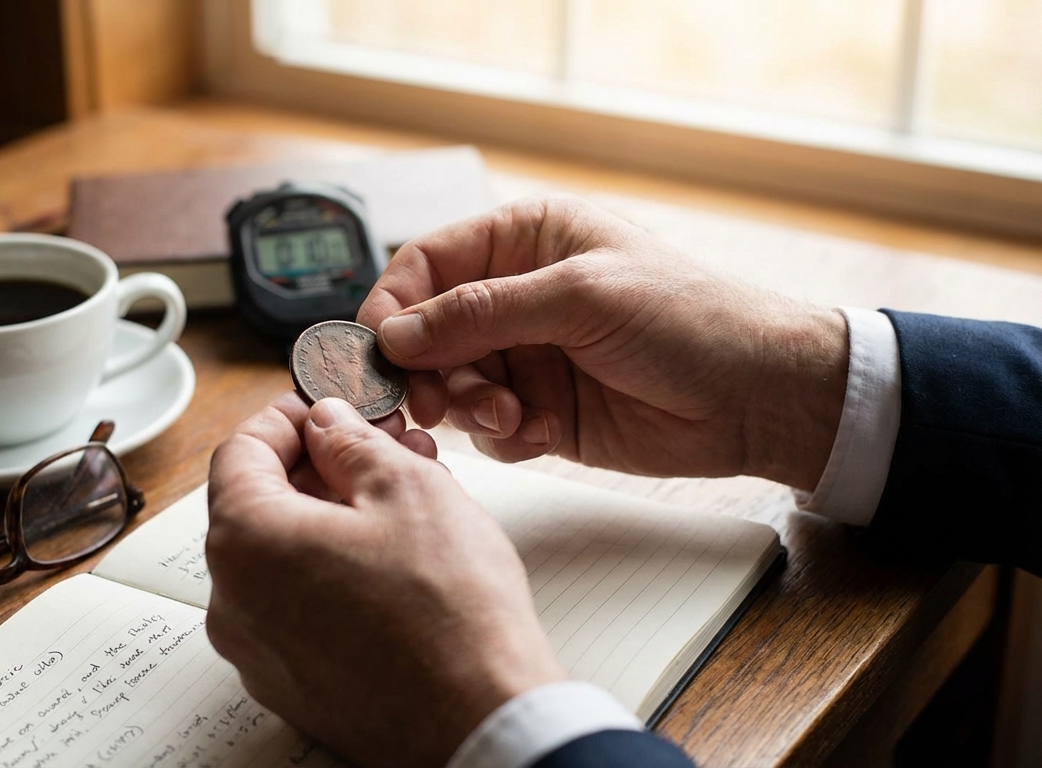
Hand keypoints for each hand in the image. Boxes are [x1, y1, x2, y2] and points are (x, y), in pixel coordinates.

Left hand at [206, 393, 564, 767]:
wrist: (484, 721)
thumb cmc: (451, 615)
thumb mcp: (407, 488)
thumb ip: (351, 441)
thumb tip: (328, 423)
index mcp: (246, 542)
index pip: (239, 451)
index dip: (287, 417)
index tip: (324, 408)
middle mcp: (233, 603)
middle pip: (259, 506)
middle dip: (320, 468)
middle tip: (379, 449)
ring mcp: (258, 653)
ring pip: (282, 559)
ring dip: (332, 519)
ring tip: (402, 502)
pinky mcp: (291, 687)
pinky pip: (296, 609)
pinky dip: (332, 573)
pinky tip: (393, 561)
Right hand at [357, 195, 848, 489]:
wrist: (759, 397)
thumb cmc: (690, 320)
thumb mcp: (579, 298)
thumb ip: (479, 313)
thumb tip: (394, 332)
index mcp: (525, 239)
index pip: (426, 265)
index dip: (393, 306)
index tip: (377, 350)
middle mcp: (518, 295)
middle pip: (428, 332)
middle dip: (429, 369)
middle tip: (437, 402)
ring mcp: (529, 355)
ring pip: (453, 385)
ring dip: (472, 407)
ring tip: (514, 417)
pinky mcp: (543, 411)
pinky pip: (489, 429)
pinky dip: (507, 436)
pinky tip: (548, 431)